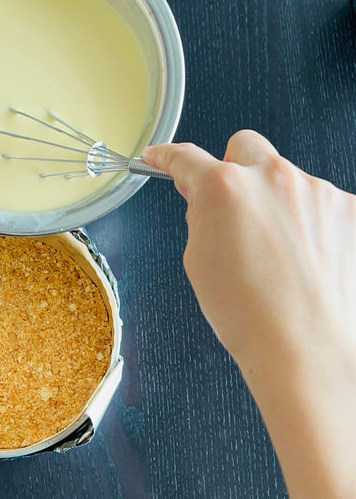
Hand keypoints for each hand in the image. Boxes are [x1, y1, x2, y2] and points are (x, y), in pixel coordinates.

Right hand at [143, 132, 355, 498]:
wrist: (306, 351)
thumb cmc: (250, 316)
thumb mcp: (198, 261)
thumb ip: (202, 217)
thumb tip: (208, 199)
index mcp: (224, 188)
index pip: (186, 159)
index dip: (168, 158)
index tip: (161, 158)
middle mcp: (273, 177)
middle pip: (245, 148)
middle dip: (235, 169)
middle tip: (233, 207)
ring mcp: (317, 191)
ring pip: (287, 179)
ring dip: (276, 202)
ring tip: (277, 255)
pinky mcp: (352, 210)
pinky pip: (321, 203)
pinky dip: (311, 223)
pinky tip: (306, 259)